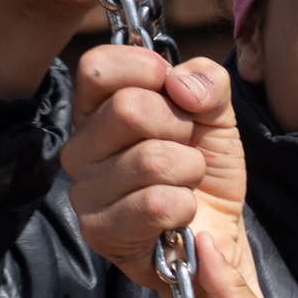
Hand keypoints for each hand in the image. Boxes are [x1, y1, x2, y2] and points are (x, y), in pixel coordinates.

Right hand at [64, 49, 247, 295]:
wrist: (217, 227)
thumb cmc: (203, 164)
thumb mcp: (217, 113)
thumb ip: (208, 82)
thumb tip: (179, 83)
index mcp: (97, 109)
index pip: (97, 67)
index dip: (147, 70)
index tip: (177, 93)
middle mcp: (80, 147)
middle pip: (129, 109)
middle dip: (180, 127)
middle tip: (186, 147)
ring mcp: (84, 191)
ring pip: (150, 159)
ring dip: (188, 170)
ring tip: (183, 181)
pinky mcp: (99, 231)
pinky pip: (155, 204)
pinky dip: (184, 205)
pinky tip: (178, 212)